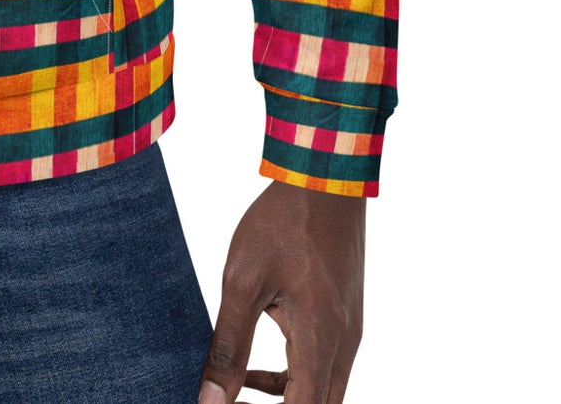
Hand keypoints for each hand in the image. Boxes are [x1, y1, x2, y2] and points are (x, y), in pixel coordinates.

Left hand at [198, 180, 364, 402]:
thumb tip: (211, 398)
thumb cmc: (282, 223)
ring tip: (241, 387)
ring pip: (323, 390)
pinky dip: (295, 375)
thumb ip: (228, 344)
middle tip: (233, 402)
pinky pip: (325, 365)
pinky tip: (260, 365)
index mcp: (321, 341)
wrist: (324, 179)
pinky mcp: (345, 316)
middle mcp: (344, 344)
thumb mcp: (243, 282)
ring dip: (286, 398)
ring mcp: (349, 331)